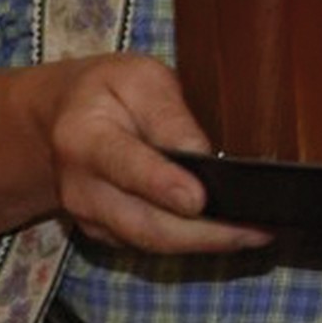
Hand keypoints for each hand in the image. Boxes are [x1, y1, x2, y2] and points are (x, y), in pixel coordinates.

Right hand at [44, 53, 268, 255]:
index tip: (200, 200)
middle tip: (257, 230)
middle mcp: (81, 189)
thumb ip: (168, 114)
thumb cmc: (108, 90)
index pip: (126, 166)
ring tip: (258, 233)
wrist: (63, 119)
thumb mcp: (139, 79)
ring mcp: (91, 217)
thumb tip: (203, 155)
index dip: (163, 186)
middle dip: (203, 234)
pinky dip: (192, 243)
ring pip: (151, 242)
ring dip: (205, 244)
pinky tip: (232, 233)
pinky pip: (151, 244)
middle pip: (143, 223)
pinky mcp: (106, 233)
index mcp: (84, 139)